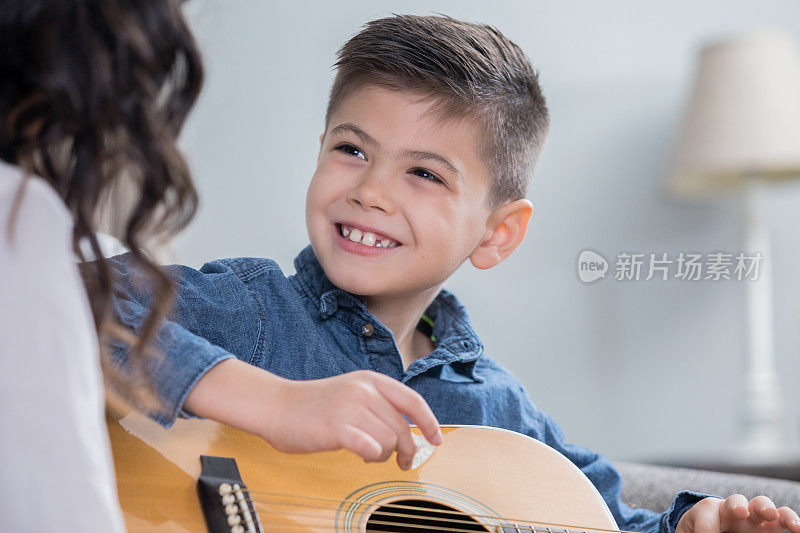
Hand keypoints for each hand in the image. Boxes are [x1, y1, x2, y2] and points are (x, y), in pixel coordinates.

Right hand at [264, 370, 442, 469]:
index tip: (436, 440)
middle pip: (402, 427)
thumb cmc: (313, 406)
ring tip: (369, 454)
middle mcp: (363, 390)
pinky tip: (362, 454)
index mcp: (371, 380)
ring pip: (388, 441)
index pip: (413, 401)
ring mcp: (350, 407)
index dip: (429, 422)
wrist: (276, 407)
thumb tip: (408, 432)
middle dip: (408, 450)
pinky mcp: (337, 428)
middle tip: (404, 463)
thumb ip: (378, 405)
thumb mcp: (352, 393)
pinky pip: (370, 447)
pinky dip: (372, 455)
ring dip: (384, 455)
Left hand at [677, 494, 799, 532]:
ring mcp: (753, 519)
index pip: (706, 512)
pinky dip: (791, 523)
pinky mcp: (769, 528)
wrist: (710, 531)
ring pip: (763, 507)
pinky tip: (798, 529)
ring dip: (773, 511)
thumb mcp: (692, 532)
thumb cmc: (699, 531)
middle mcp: (733, 511)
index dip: (706, 527)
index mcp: (709, 510)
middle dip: (738, 504)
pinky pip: (782, 523)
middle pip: (736, 500)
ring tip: (781, 519)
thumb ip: (698, 532)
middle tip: (740, 512)